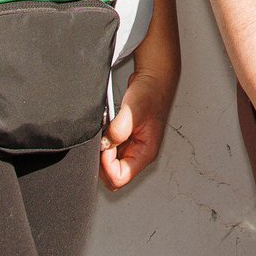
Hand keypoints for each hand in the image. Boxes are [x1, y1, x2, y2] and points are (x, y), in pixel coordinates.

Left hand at [101, 62, 177, 188]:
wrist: (154, 78)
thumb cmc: (151, 93)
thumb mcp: (133, 111)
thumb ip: (118, 130)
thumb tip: (105, 144)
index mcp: (145, 153)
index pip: (120, 178)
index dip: (106, 165)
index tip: (104, 146)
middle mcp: (139, 153)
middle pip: (113, 175)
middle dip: (102, 162)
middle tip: (102, 140)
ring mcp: (132, 147)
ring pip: (110, 164)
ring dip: (103, 151)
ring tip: (105, 132)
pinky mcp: (126, 139)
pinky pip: (110, 151)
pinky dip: (104, 143)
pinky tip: (106, 129)